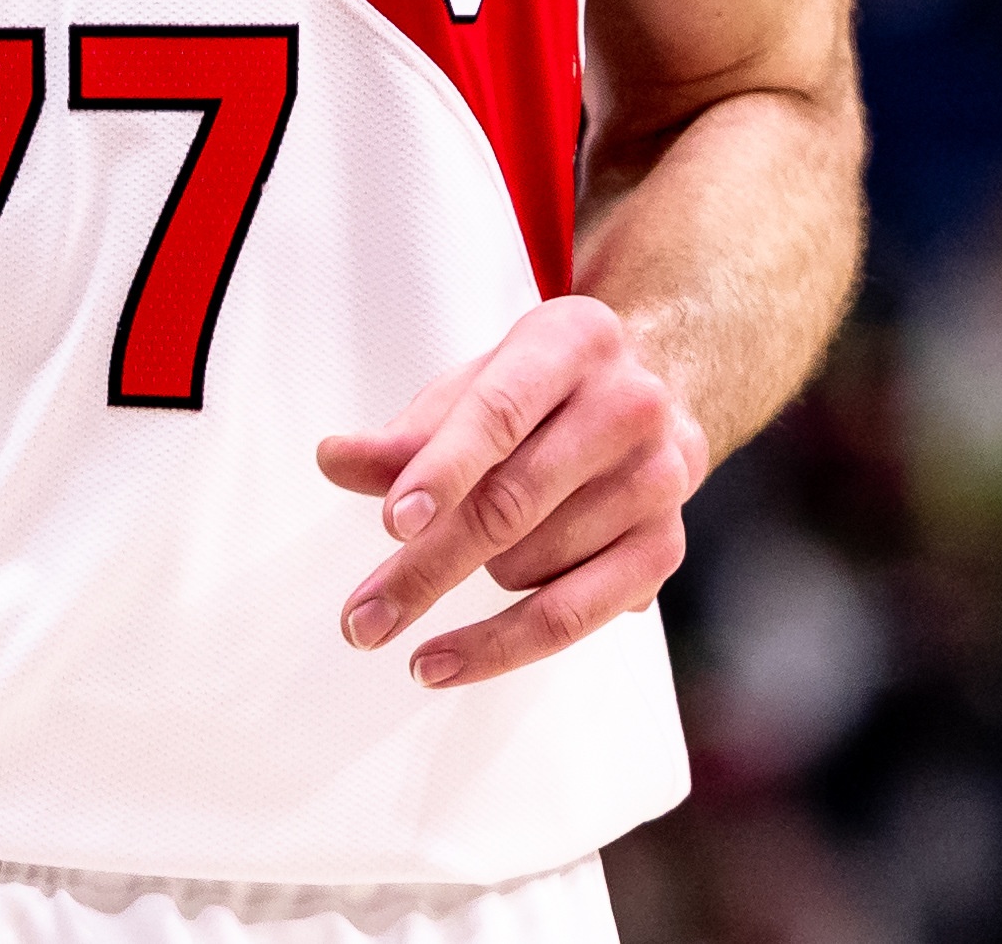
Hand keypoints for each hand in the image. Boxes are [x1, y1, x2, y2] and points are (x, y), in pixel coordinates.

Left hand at [316, 295, 704, 689]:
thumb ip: (407, 432)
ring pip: (530, 564)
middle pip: (512, 504)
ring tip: (467, 545)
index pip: (501, 412)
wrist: (659, 387)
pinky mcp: (666, 548)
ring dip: (475, 573)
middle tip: (361, 618)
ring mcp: (656, 482)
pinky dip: (501, 645)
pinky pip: (574, 619)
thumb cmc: (545, 389)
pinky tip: (444, 659)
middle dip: (426, 568)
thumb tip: (336, 460)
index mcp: (574, 342)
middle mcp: (629, 408)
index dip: (445, 469)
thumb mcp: (476, 384)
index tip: (395, 522)